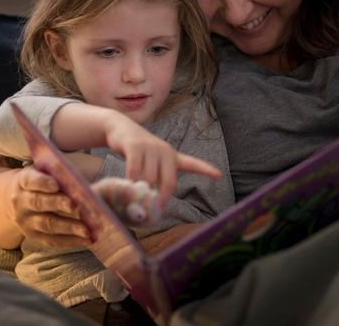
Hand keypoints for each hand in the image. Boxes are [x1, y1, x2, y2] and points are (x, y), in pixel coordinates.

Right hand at [9, 166, 92, 246]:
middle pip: (38, 202)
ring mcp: (25, 221)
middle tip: (74, 205)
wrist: (18, 201)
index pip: (30, 181)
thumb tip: (79, 179)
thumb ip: (56, 172)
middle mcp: (20, 202)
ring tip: (87, 230)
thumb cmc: (40, 181)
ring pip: (47, 224)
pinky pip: (52, 240)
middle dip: (57, 204)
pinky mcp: (33, 236)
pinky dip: (71, 241)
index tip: (56, 185)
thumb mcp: (42, 172)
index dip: (42, 183)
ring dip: (68, 227)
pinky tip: (87, 239)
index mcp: (22, 181)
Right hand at [104, 114, 221, 204]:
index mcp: (172, 156)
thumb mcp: (151, 163)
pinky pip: (134, 170)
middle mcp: (165, 151)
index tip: (219, 175)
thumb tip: (154, 202)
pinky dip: (130, 182)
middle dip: (161, 198)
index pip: (192, 163)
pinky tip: (126, 186)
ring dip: (141, 191)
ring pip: (149, 179)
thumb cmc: (137, 152)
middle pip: (168, 182)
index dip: (205, 170)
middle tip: (152, 210)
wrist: (120, 128)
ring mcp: (150, 147)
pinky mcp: (135, 146)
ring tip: (134, 196)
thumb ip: (155, 179)